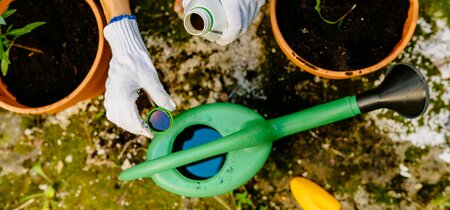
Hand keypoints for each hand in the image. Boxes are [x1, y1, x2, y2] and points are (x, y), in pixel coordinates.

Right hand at [103, 17, 175, 137]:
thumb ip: (160, 94)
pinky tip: (131, 114)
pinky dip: (120, 115)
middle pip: (122, 121)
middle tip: (149, 130)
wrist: (125, 46)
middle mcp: (113, 96)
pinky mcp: (110, 89)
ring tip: (141, 125)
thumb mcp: (151, 77)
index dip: (142, 130)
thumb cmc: (138, 59)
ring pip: (114, 116)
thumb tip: (171, 108)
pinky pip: (111, 108)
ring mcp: (110, 93)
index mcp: (122, 95)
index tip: (153, 133)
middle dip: (135, 128)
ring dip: (127, 123)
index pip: (131, 120)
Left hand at [182, 0, 264, 45]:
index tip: (219, 41)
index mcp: (233, 0)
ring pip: (250, 18)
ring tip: (230, 30)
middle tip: (221, 37)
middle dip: (233, 35)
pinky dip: (248, 15)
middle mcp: (248, 0)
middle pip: (243, 25)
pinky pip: (255, 9)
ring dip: (242, 26)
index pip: (235, 26)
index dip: (227, 38)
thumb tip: (177, 11)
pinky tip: (243, 19)